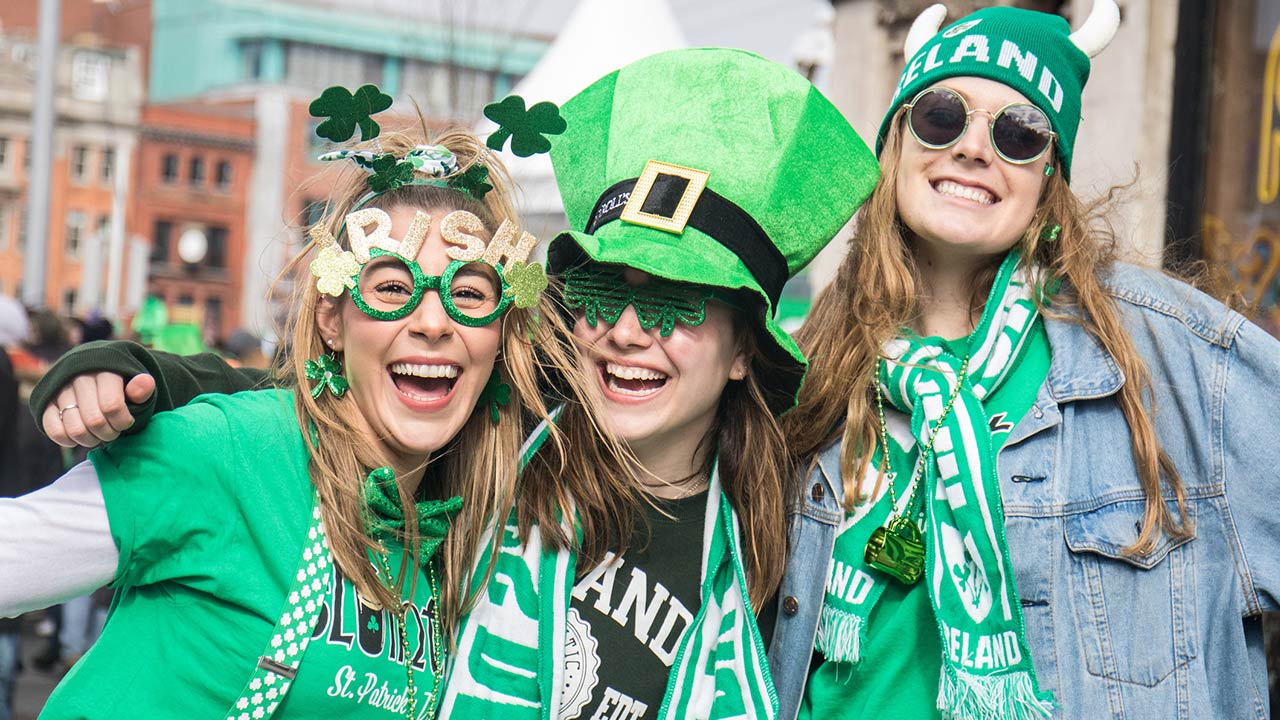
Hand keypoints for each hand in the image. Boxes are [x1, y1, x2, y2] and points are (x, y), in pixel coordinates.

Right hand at [42, 373, 156, 447]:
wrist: (95, 373)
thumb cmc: (121, 385)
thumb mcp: (136, 386)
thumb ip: (141, 388)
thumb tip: (145, 382)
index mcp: (105, 370)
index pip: (112, 405)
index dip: (122, 422)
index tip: (127, 423)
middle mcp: (79, 377)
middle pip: (94, 420)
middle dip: (108, 434)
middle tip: (113, 433)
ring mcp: (60, 390)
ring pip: (75, 429)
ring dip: (90, 440)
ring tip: (99, 436)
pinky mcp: (46, 402)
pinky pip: (53, 430)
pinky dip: (68, 441)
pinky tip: (80, 438)